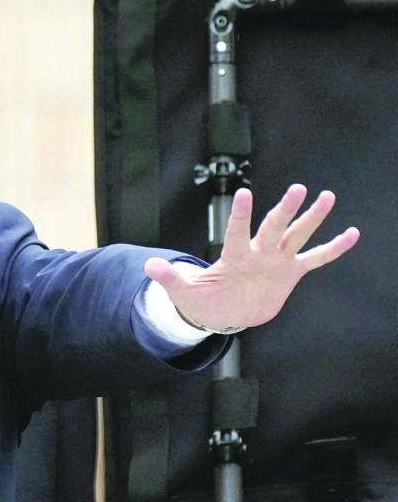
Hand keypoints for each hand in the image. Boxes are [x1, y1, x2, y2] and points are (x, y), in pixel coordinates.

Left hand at [144, 184, 359, 331]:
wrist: (223, 313)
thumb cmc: (203, 299)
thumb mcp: (183, 291)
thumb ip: (169, 277)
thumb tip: (148, 267)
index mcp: (233, 256)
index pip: (236, 232)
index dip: (240, 215)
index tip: (243, 193)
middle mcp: (257, 253)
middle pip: (273, 228)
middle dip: (284, 210)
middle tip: (298, 188)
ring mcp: (276, 261)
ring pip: (297, 235)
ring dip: (312, 218)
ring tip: (327, 196)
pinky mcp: (290, 273)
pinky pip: (316, 259)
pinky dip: (333, 249)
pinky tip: (352, 233)